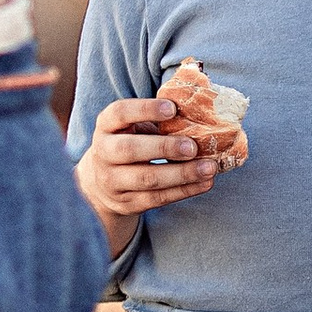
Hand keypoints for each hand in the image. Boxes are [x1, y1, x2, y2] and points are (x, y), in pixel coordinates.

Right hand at [77, 96, 223, 246]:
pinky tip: (204, 183)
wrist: (103, 186)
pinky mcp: (128, 203)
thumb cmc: (129, 145)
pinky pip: (158, 198)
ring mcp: (113, 181)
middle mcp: (103, 153)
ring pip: (147, 179)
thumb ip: (156, 121)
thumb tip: (197, 113)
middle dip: (164, 147)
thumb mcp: (133, 128)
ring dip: (182, 174)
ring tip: (209, 168)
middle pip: (129, 149)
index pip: (120, 113)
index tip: (173, 108)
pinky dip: (185, 190)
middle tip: (192, 147)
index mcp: (106, 126)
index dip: (145, 109)